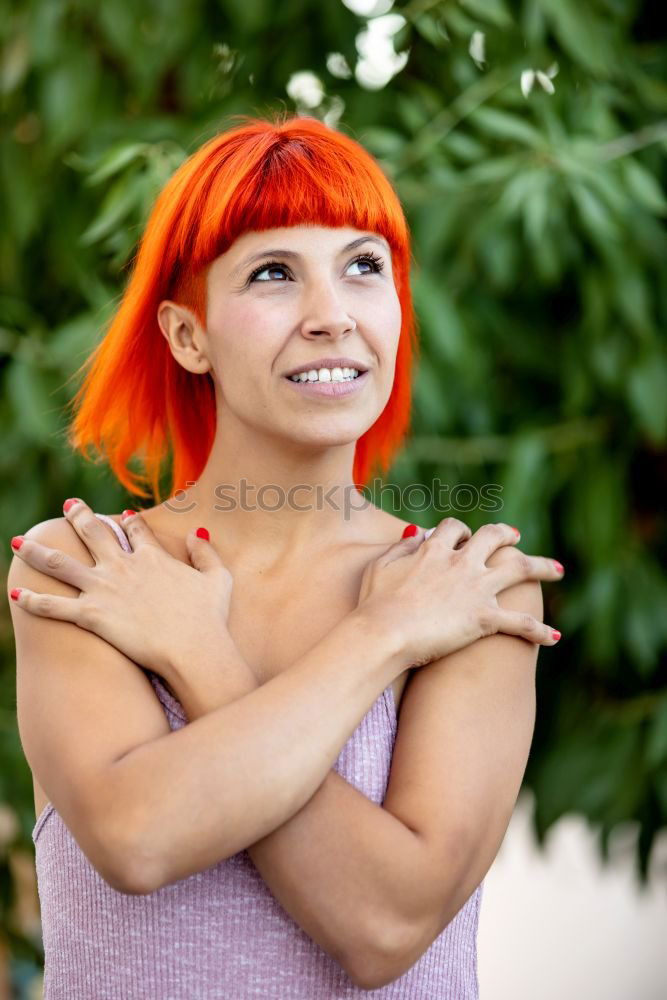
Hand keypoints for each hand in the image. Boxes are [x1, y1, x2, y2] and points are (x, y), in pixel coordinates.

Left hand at [8, 499, 234, 688]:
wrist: (192, 647)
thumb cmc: (209, 618)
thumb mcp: (217, 579)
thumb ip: (206, 554)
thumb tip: (197, 533)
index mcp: (152, 557)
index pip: (135, 530)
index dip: (127, 522)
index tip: (121, 516)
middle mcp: (122, 566)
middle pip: (93, 534)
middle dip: (78, 517)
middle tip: (68, 507)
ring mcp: (103, 589)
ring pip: (60, 564)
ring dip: (37, 551)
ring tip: (19, 542)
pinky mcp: (90, 615)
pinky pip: (53, 606)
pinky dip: (32, 600)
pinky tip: (14, 592)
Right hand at [356, 518, 562, 667]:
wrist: (383, 633)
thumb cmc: (374, 604)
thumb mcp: (379, 566)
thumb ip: (400, 549)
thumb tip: (413, 535)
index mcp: (434, 550)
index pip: (454, 528)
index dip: (461, 531)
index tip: (464, 537)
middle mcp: (461, 562)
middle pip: (494, 537)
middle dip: (507, 536)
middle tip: (516, 538)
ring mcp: (476, 588)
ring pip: (520, 568)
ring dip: (542, 566)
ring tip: (557, 569)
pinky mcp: (485, 617)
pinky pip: (521, 622)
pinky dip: (540, 630)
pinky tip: (554, 636)